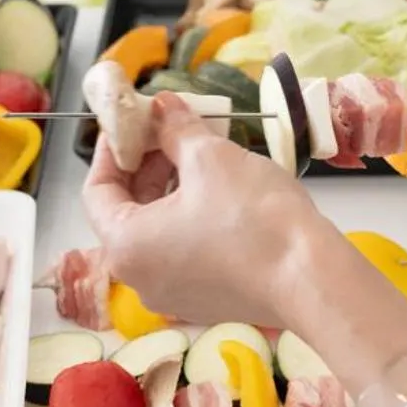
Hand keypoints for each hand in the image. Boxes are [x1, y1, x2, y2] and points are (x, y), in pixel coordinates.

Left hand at [83, 96, 359, 328]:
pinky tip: (221, 190)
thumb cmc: (252, 217)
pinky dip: (191, 218)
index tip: (133, 123)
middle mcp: (139, 278)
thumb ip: (176, 128)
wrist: (310, 278)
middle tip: (172, 130)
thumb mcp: (209, 157)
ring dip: (172, 189)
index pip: (96, 191)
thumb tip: (162, 107)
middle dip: (148, 165)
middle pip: (128, 211)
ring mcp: (173, 294)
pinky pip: (184, 252)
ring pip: (158, 231)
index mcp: (125, 245)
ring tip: (202, 154)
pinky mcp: (205, 300)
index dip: (112, 150)